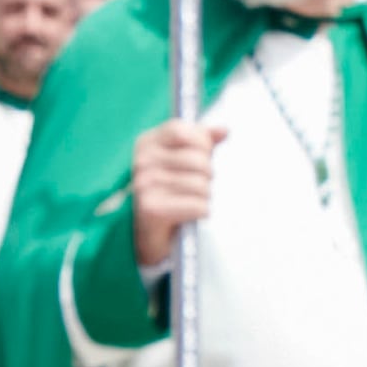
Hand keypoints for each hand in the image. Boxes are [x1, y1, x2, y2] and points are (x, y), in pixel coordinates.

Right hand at [129, 118, 224, 266]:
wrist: (152, 235)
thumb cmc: (170, 193)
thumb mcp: (182, 162)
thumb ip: (202, 143)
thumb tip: (223, 130)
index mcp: (146, 144)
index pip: (183, 131)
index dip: (202, 143)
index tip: (203, 156)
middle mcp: (142, 162)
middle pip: (198, 160)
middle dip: (207, 175)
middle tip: (197, 187)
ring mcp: (145, 185)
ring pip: (201, 184)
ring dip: (205, 197)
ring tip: (192, 201)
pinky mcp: (152, 209)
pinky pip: (198, 205)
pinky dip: (202, 212)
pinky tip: (191, 215)